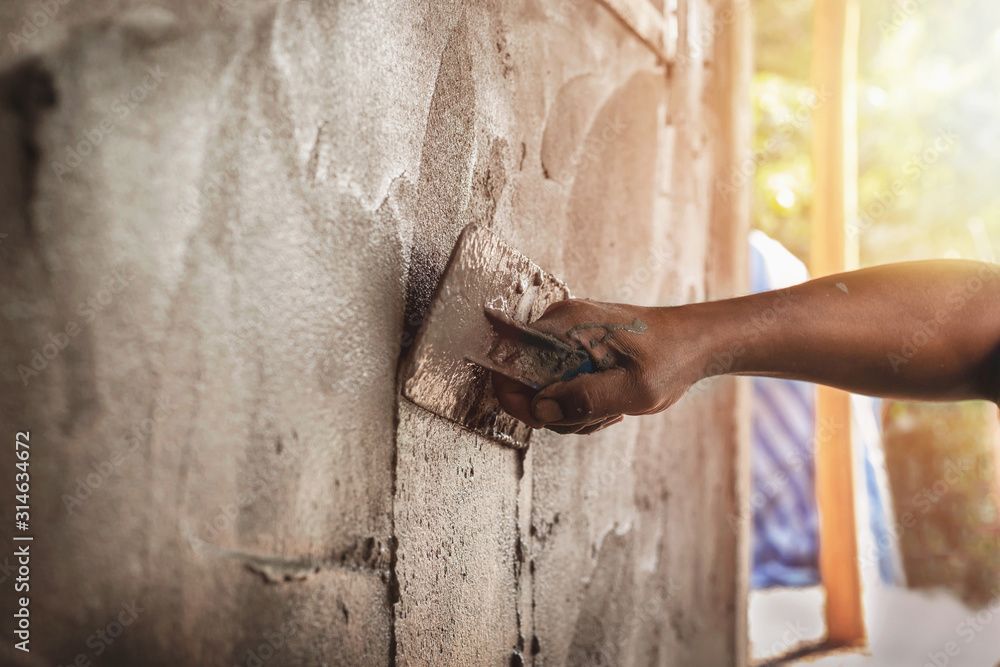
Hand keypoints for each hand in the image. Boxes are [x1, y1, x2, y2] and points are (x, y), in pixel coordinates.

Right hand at [489, 299, 706, 434]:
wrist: (695, 342)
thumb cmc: (671, 358)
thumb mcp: (634, 388)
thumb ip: (586, 399)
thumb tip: (541, 410)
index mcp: (567, 323)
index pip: (509, 356)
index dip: (515, 394)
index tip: (542, 420)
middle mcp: (560, 323)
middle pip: (525, 378)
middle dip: (555, 410)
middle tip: (595, 415)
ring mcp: (566, 335)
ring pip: (544, 387)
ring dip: (572, 411)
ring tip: (610, 409)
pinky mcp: (575, 347)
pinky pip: (560, 382)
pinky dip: (579, 402)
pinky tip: (609, 403)